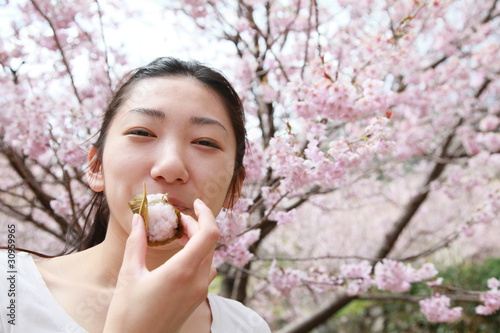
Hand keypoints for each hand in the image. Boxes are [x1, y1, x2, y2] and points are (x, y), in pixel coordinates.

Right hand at [103, 198, 219, 332]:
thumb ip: (136, 243)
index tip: (196, 203)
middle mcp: (198, 281)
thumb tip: (139, 218)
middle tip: (177, 220)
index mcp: (183, 271)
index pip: (209, 234)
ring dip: (198, 242)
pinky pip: (206, 271)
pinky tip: (179, 256)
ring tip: (177, 236)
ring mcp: (200, 292)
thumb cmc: (128, 314)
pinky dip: (197, 256)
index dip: (207, 214)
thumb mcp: (129, 275)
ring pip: (209, 257)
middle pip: (209, 243)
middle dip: (197, 225)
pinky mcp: (196, 300)